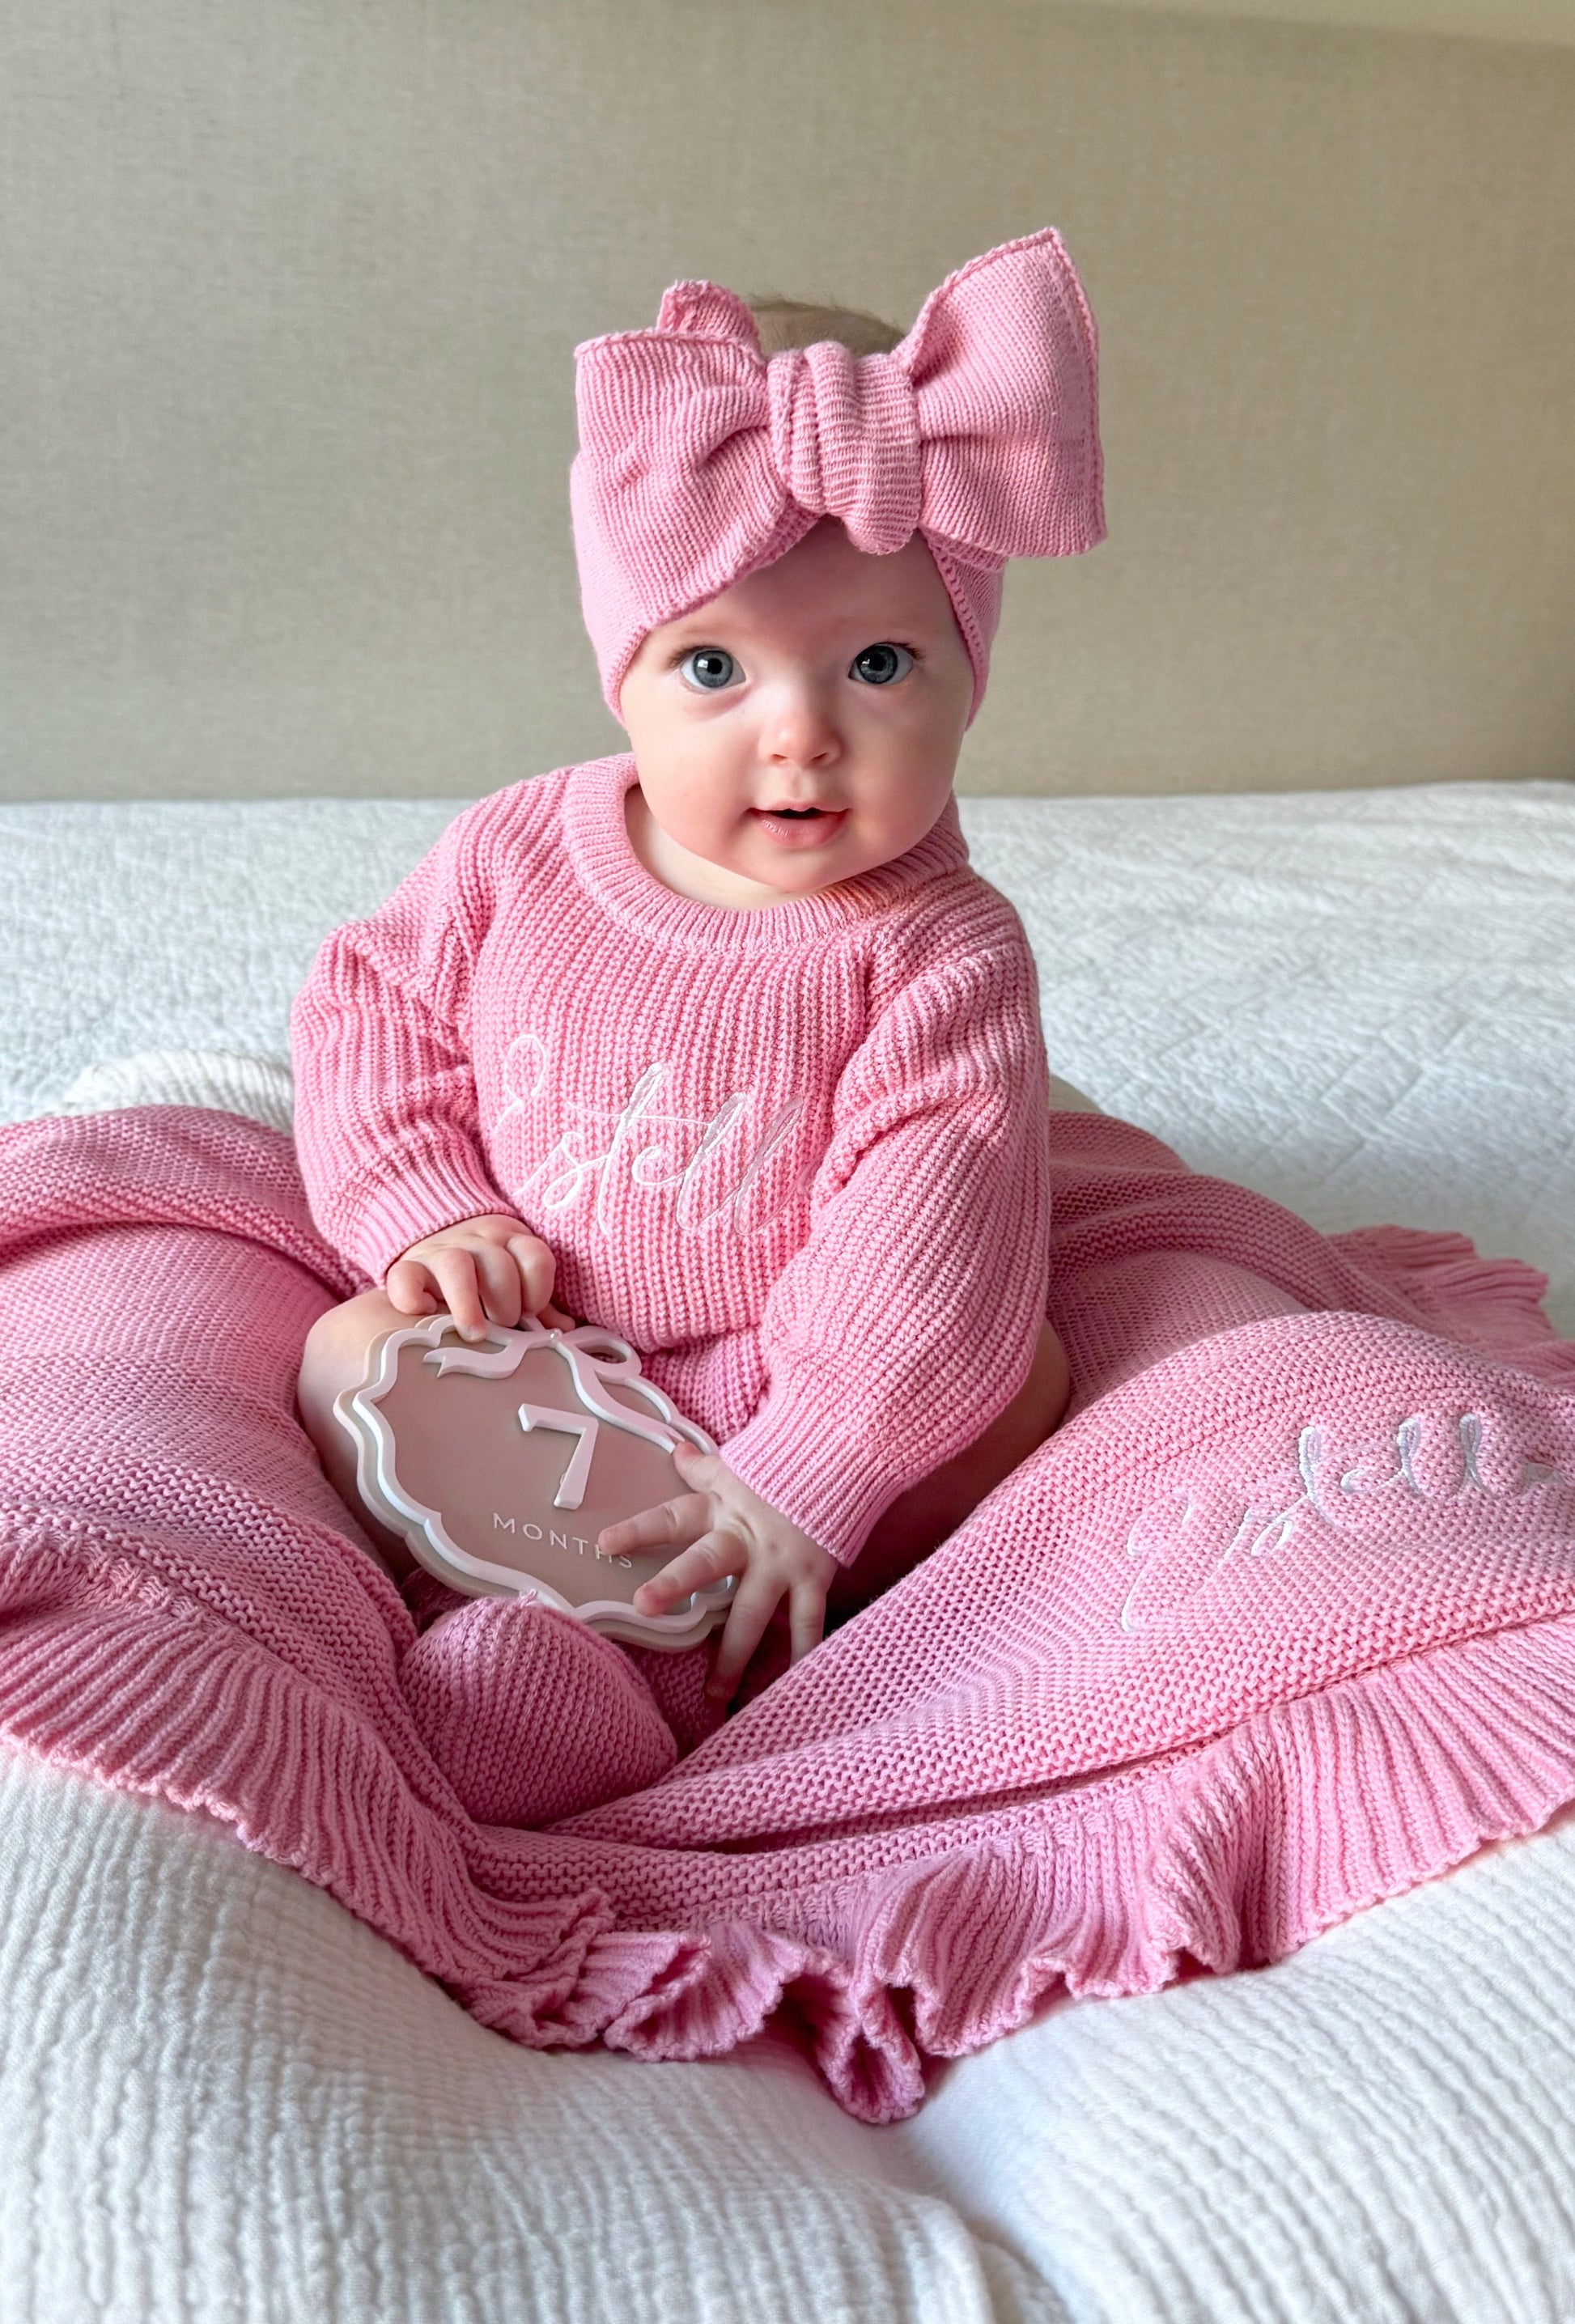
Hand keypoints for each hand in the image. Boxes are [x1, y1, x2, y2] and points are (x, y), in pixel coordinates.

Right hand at [386, 1214, 572, 1339]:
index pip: (534, 1256)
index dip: (539, 1288)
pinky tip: (422, 1314)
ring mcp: (440, 1252)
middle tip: (503, 1324)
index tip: (531, 1311)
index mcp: (510, 1241)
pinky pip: (404, 1278)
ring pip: (456, 1265)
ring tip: (474, 1333)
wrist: (433, 1232)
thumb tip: (564, 1331)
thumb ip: (538, 1305)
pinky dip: (411, 1298)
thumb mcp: (515, 1277)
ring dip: (467, 1303)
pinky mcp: (406, 1267)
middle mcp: (477, 1241)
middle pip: (498, 1263)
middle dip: (506, 1300)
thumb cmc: (484, 1270)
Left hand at [601, 1443, 838, 1702]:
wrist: (843, 1459)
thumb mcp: (739, 1468)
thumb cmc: (784, 1469)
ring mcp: (780, 1561)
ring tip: (714, 1693)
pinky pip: (806, 1621)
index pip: (673, 1518)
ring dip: (733, 1653)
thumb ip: (704, 1469)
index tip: (604, 1545)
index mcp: (721, 1510)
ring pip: (751, 1610)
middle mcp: (746, 1538)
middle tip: (643, 1605)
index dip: (638, 1530)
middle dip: (675, 1582)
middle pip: (706, 1561)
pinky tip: (792, 1684)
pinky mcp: (813, 1577)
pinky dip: (802, 1653)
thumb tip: (675, 1451)